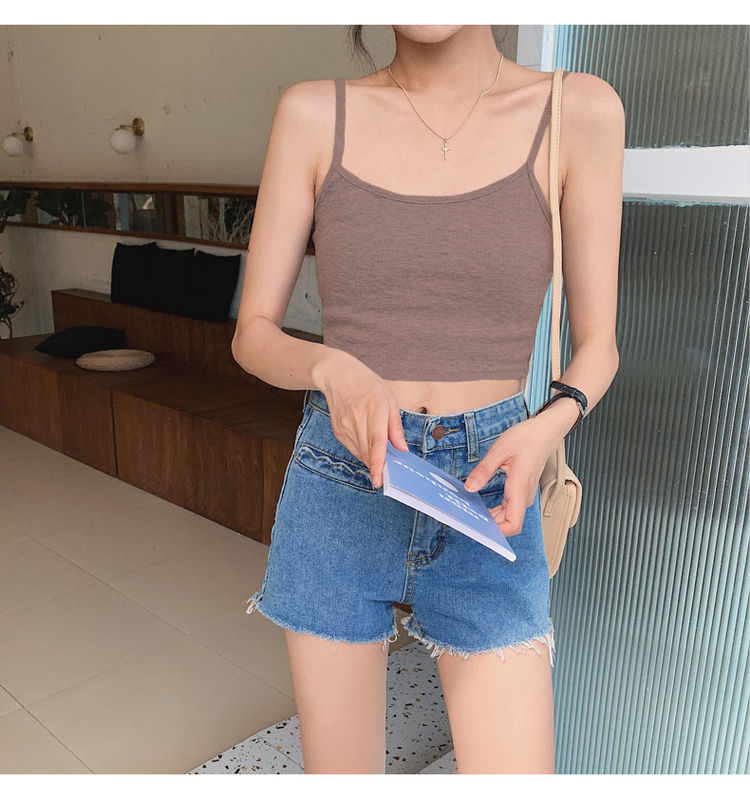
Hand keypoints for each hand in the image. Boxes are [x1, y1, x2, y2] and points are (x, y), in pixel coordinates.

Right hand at [313, 349, 408, 487]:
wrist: (338, 375)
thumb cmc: (368, 385)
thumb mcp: (389, 399)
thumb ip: (395, 426)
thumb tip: (402, 448)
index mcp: (374, 408)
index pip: (375, 441)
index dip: (378, 463)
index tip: (379, 479)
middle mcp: (356, 418)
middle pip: (367, 451)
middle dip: (378, 465)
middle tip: (388, 470)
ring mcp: (344, 426)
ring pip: (360, 453)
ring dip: (371, 456)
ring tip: (378, 445)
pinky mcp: (337, 431)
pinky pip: (353, 448)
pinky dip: (363, 450)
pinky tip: (366, 439)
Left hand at [463, 417, 554, 536]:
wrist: (544, 432)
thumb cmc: (526, 439)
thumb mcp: (500, 450)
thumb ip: (484, 470)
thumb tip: (469, 488)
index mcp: (520, 488)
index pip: (513, 523)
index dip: (498, 532)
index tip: (479, 530)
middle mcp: (523, 496)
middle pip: (508, 523)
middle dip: (488, 526)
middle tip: (466, 520)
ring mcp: (523, 495)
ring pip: (507, 517)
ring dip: (491, 519)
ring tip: (470, 513)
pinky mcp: (520, 491)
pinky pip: (507, 508)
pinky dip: (495, 511)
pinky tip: (480, 505)